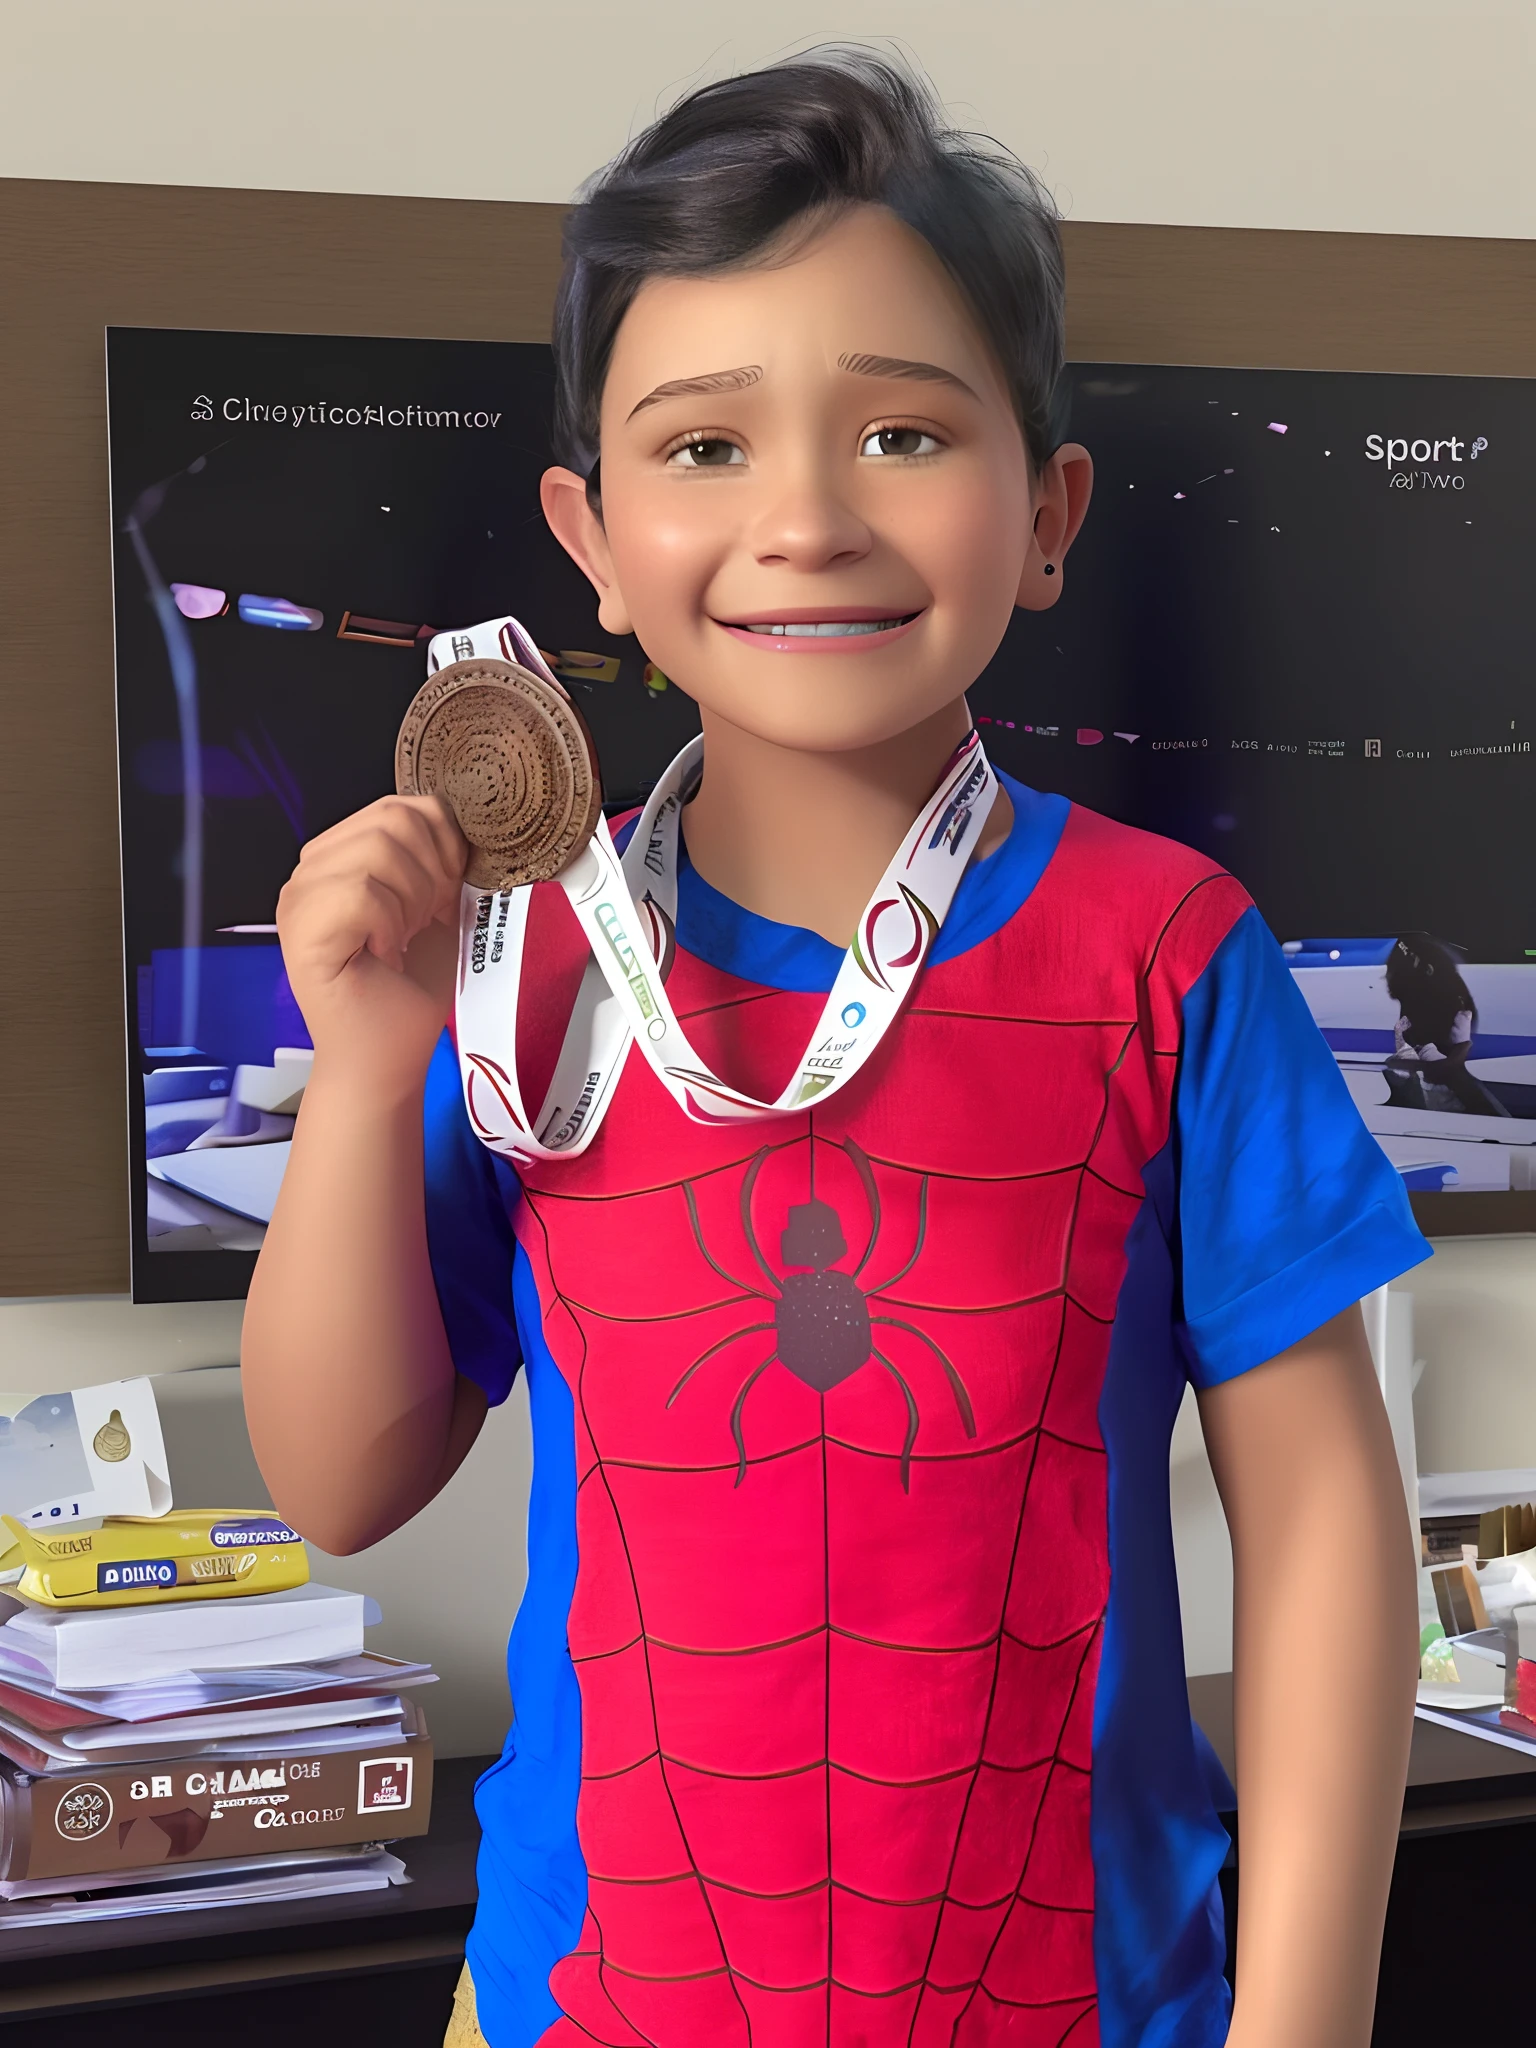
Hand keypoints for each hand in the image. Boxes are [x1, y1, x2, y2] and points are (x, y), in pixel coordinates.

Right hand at [276, 795, 467, 1097]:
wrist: (387, 1056)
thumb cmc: (409, 988)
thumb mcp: (436, 904)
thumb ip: (437, 856)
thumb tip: (464, 819)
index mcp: (340, 855)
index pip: (401, 805)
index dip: (442, 845)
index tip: (443, 897)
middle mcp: (310, 870)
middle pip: (392, 819)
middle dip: (430, 873)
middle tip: (422, 923)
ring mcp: (298, 899)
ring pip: (378, 850)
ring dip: (411, 901)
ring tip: (402, 938)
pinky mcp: (301, 932)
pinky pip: (362, 893)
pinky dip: (390, 923)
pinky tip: (385, 952)